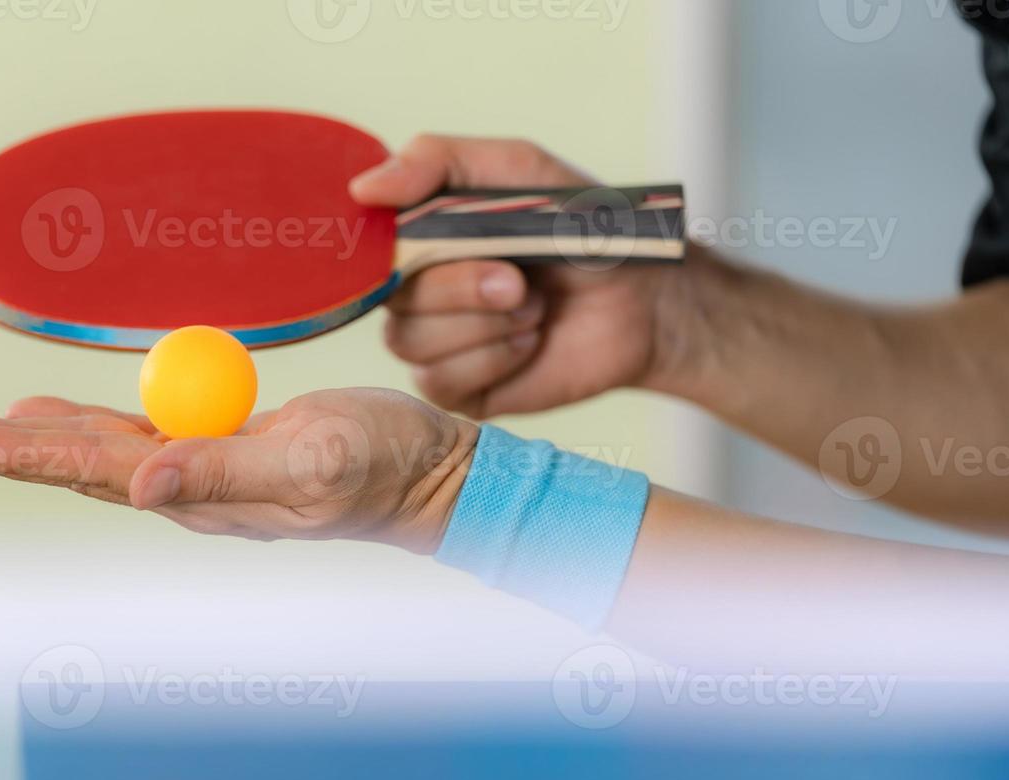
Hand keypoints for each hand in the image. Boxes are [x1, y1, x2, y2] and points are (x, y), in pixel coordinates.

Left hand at [0, 389, 480, 554]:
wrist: (430, 474)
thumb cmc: (384, 472)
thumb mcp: (311, 469)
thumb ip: (226, 475)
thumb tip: (138, 484)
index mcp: (195, 495)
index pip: (82, 471)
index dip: (11, 455)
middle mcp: (183, 488)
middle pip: (69, 463)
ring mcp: (199, 468)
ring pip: (92, 448)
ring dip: (27, 438)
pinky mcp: (219, 445)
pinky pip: (133, 432)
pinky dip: (81, 420)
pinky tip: (50, 411)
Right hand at [351, 136, 690, 417]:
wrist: (646, 299)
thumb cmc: (584, 228)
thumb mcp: (517, 170)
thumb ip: (437, 162)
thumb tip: (362, 188)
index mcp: (419, 234)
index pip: (363, 242)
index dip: (380, 245)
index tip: (419, 239)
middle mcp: (416, 289)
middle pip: (388, 296)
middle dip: (458, 286)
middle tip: (517, 279)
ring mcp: (435, 342)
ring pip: (410, 341)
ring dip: (482, 323)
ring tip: (533, 308)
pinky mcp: (460, 388)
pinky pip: (441, 380)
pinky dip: (493, 358)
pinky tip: (530, 342)